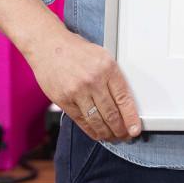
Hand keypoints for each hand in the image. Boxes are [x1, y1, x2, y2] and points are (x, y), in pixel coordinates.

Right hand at [26, 27, 141, 141]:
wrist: (48, 45)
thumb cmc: (75, 49)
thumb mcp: (101, 55)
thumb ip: (112, 76)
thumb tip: (124, 101)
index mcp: (107, 67)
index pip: (124, 98)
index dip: (131, 117)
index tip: (135, 129)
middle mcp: (93, 80)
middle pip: (111, 113)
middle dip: (120, 129)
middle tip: (125, 136)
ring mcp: (77, 91)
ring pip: (96, 120)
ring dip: (107, 133)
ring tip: (113, 137)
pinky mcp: (64, 100)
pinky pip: (81, 121)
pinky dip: (91, 130)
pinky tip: (98, 134)